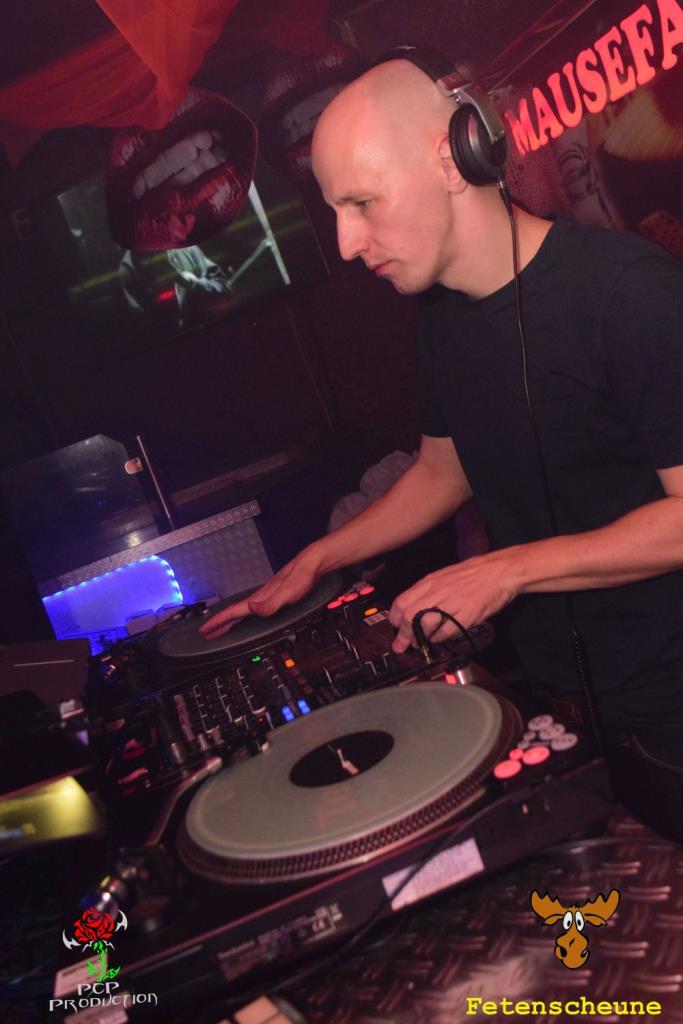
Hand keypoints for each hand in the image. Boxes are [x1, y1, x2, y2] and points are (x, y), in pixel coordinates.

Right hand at [199, 545, 323, 638]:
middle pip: (235, 612)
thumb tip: (252, 609)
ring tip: (221, 626)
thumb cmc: (302, 576)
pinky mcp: (275, 595)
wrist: (313, 563)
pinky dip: (243, 614)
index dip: (219, 621)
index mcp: (260, 598)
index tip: (205, 629)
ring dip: (229, 619)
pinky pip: (252, 608)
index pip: (234, 611)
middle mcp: (260, 597)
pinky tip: (247, 614)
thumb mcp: (287, 593)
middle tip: (206, 632)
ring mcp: (267, 595)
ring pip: (242, 610)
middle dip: (220, 623)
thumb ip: (270, 604)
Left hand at [388, 550, 519, 652]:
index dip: (394, 619)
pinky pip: (446, 631)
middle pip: (410, 616)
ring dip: (420, 638)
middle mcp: (438, 592)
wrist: (498, 571)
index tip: (394, 628)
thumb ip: (428, 591)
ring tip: (420, 644)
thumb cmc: (472, 574)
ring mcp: (452, 604)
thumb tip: (412, 608)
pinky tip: (439, 639)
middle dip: (403, 634)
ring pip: (425, 624)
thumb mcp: (444, 576)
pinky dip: (439, 638)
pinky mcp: (466, 615)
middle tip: (402, 644)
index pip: (402, 601)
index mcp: (430, 582)